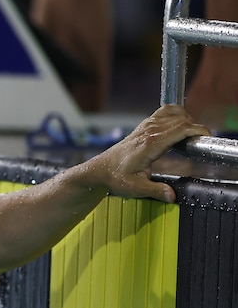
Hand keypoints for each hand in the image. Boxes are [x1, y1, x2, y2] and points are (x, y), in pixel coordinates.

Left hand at [95, 104, 209, 202]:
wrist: (100, 169)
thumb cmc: (116, 177)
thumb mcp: (136, 188)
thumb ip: (155, 191)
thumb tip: (172, 196)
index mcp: (150, 144)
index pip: (181, 128)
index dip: (198, 130)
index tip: (207, 138)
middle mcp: (149, 131)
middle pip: (181, 119)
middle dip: (195, 128)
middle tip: (199, 143)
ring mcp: (146, 126)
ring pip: (174, 112)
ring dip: (187, 120)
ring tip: (190, 136)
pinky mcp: (144, 125)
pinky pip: (165, 111)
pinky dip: (177, 114)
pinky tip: (180, 126)